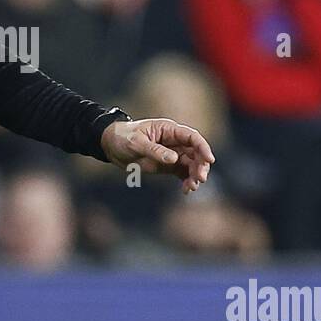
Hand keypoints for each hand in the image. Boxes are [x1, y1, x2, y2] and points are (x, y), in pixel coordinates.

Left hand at [101, 118, 215, 192]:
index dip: (203, 147)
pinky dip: (187, 181)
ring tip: (191, 187)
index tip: (209, 160)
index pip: (192, 137)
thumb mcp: (136, 143)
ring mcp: (172, 154)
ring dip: (195, 176)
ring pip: (191, 165)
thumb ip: (155, 150)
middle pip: (196, 153)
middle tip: (199, 179)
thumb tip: (174, 159)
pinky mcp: (168, 166)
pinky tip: (186, 190)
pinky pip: (183, 174)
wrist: (111, 146)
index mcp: (169, 130)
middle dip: (201, 165)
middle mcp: (174, 142)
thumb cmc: (123, 138)